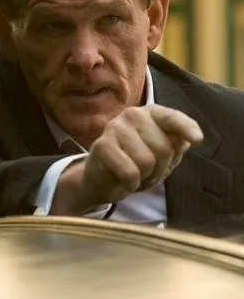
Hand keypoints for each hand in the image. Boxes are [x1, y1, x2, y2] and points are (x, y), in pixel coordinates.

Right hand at [50, 104, 203, 214]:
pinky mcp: (102, 146)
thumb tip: (189, 139)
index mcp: (150, 114)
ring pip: (147, 161)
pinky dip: (131, 184)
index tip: (197, 140)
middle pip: (163, 148)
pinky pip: (130, 172)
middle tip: (147, 172)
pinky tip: (123, 180)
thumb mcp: (161, 155)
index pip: (172, 118)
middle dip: (160, 169)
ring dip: (144, 177)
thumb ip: (175, 144)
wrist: (100, 179)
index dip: (186, 128)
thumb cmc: (135, 163)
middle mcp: (132, 115)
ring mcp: (115, 128)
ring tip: (134, 175)